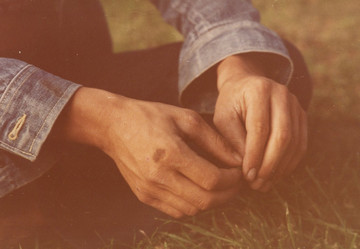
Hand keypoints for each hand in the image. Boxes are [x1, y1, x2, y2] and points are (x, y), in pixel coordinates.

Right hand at [54, 87, 242, 217]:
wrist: (114, 126)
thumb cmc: (150, 116)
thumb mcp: (186, 118)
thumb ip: (214, 141)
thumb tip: (237, 160)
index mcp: (171, 153)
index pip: (212, 179)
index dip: (232, 179)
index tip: (238, 171)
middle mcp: (158, 176)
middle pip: (205, 200)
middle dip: (228, 194)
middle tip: (235, 182)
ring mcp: (149, 190)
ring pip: (192, 209)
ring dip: (212, 201)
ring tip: (219, 186)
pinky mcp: (143, 196)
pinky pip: (176, 211)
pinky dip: (193, 204)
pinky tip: (198, 189)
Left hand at [214, 55, 306, 191]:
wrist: (245, 85)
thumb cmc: (231, 104)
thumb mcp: (223, 119)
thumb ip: (234, 141)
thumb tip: (247, 168)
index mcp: (258, 91)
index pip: (260, 128)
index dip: (254, 155)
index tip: (247, 175)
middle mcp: (281, 94)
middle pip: (283, 136)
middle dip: (269, 165)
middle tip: (256, 183)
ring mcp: (295, 104)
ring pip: (295, 142)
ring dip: (280, 168)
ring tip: (264, 183)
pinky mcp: (301, 116)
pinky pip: (301, 144)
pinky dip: (289, 163)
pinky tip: (275, 175)